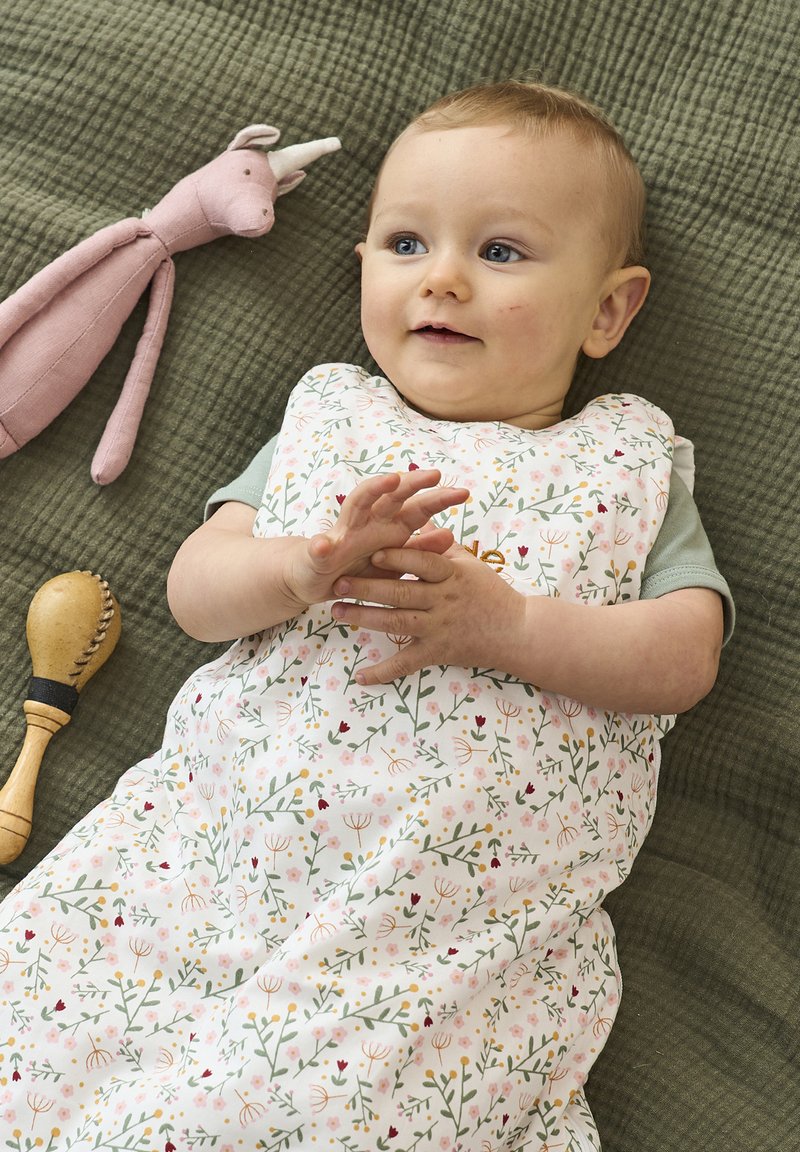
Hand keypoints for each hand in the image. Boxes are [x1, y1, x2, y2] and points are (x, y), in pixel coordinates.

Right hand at [283, 469, 468, 608]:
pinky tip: (324, 546)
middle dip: (413, 483)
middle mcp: (369, 521)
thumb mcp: (397, 562)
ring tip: (389, 481)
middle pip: (392, 495)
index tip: (463, 493)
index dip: (439, 498)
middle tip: (435, 475)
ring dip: (372, 490)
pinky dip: (321, 546)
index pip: (418, 506)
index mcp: (391, 526)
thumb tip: (450, 534)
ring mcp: (344, 532)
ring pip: (357, 503)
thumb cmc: (363, 568)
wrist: (321, 578)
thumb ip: (420, 549)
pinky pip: (319, 548)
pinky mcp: (319, 552)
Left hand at [330, 542, 524, 682]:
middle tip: (339, 582)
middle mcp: (444, 600)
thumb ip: (441, 543)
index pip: (422, 562)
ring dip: (364, 618)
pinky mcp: (437, 652)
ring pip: (397, 623)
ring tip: (338, 611)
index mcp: (451, 575)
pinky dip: (383, 672)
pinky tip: (360, 676)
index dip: (397, 556)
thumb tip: (421, 514)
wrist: (517, 632)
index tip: (371, 552)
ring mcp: (439, 628)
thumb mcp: (469, 563)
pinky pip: (407, 663)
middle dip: (367, 587)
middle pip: (401, 592)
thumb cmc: (490, 592)